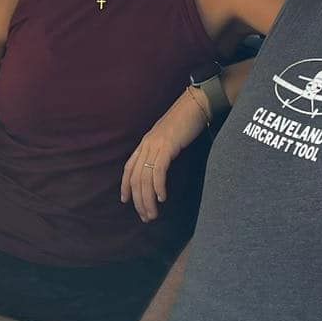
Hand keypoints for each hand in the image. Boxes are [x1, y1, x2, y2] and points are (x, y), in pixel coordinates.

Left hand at [121, 91, 208, 221]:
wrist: (196, 104)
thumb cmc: (186, 120)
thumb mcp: (168, 137)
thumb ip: (161, 149)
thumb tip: (161, 164)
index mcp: (145, 143)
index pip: (129, 168)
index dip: (125, 186)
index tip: (126, 201)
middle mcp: (146, 145)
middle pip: (136, 178)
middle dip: (139, 201)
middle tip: (146, 216)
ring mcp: (155, 145)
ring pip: (145, 179)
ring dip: (148, 199)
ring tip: (153, 213)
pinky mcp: (166, 147)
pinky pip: (158, 171)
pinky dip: (158, 187)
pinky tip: (162, 197)